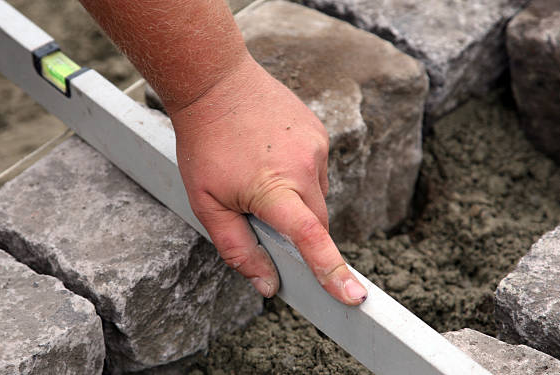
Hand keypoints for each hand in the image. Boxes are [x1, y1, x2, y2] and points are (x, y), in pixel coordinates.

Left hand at [169, 57, 367, 304]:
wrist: (216, 82)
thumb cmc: (205, 144)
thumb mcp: (207, 204)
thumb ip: (237, 248)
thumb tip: (268, 284)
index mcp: (274, 187)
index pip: (311, 238)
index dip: (332, 271)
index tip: (354, 297)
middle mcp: (304, 167)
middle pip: (317, 222)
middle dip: (297, 231)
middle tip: (262, 214)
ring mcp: (316, 146)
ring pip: (317, 196)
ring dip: (296, 200)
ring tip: (260, 175)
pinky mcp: (319, 133)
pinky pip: (316, 170)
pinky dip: (298, 176)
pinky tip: (271, 157)